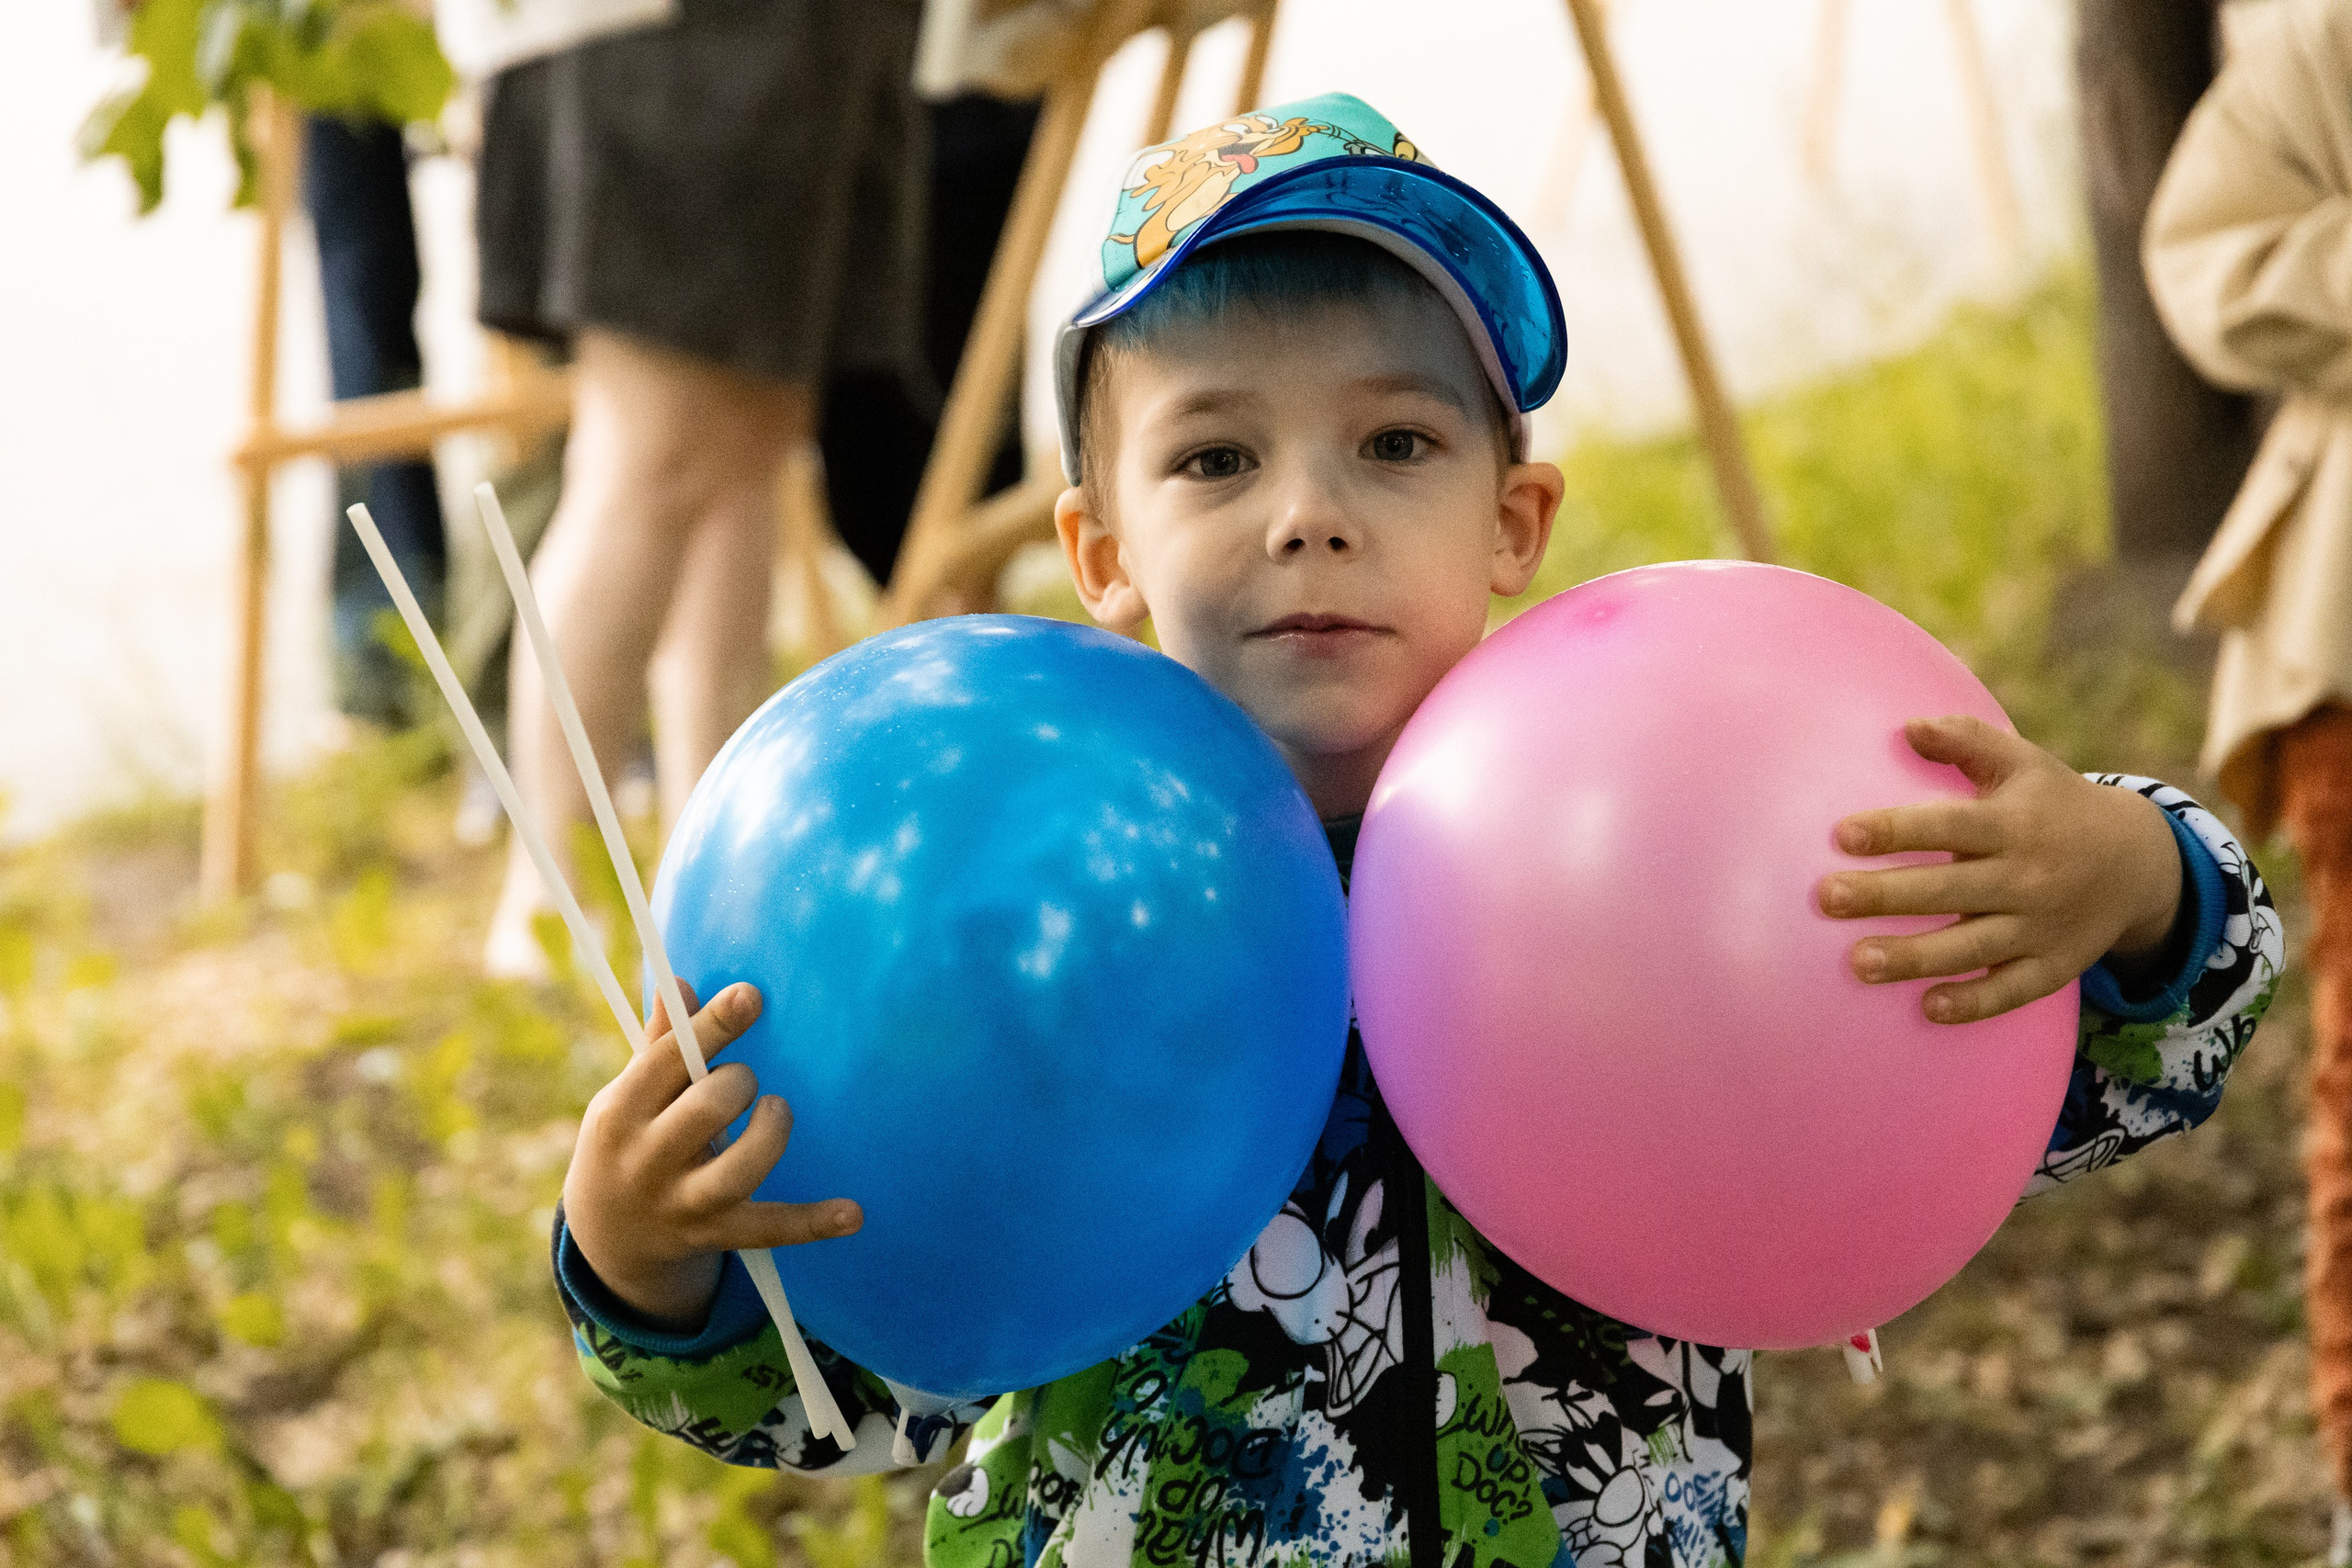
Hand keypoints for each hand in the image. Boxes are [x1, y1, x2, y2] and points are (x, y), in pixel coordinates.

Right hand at [562, 981, 861, 1327]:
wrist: (608, 1236)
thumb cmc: (631, 1139)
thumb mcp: (629, 1094)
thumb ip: (660, 1044)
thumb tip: (680, 984)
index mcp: (620, 1112)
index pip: (668, 1061)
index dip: (713, 1027)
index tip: (751, 995)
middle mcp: (646, 1161)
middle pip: (707, 1109)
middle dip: (738, 1083)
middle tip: (741, 1083)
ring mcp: (681, 1203)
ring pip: (739, 1170)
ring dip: (770, 1134)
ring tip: (775, 1111)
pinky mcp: (715, 1235)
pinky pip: (768, 1229)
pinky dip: (812, 1222)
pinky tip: (854, 1213)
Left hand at [1815, 715, 2183, 1024]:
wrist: (2139, 861)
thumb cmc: (2057, 805)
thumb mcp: (2022, 762)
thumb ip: (1965, 740)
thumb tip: (1907, 726)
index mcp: (2014, 824)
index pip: (1949, 826)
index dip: (1897, 830)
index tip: (1843, 834)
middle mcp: (2027, 877)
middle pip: (1948, 890)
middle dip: (1885, 895)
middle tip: (1827, 898)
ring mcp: (2041, 926)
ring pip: (1971, 946)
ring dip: (1915, 958)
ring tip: (1858, 963)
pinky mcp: (2053, 966)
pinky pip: (2012, 990)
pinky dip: (1975, 1002)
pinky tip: (1929, 1008)